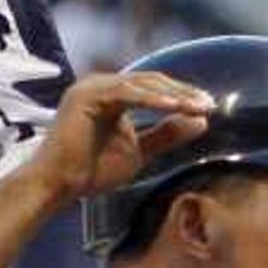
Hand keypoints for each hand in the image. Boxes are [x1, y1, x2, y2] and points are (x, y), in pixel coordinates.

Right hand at [22, 67, 216, 211]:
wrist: (58, 186)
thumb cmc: (91, 172)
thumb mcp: (139, 151)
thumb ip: (166, 134)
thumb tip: (200, 122)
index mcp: (111, 94)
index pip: (153, 87)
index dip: (181, 96)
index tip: (208, 107)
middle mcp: (100, 84)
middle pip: (150, 81)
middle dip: (182, 92)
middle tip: (209, 104)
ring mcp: (92, 87)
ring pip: (141, 84)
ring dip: (172, 95)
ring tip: (197, 106)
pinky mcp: (86, 95)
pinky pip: (126, 93)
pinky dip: (152, 100)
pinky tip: (174, 108)